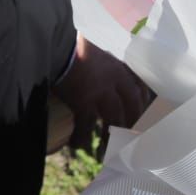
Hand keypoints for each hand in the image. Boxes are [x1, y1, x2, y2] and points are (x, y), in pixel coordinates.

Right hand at [53, 35, 152, 151]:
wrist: (53, 43)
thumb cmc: (70, 48)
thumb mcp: (93, 53)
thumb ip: (101, 66)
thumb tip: (99, 78)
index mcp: (117, 66)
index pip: (139, 89)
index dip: (142, 106)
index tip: (141, 119)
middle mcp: (114, 79)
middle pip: (131, 107)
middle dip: (131, 125)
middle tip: (127, 141)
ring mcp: (100, 91)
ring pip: (113, 121)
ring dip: (108, 138)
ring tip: (103, 151)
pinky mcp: (83, 101)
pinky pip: (86, 126)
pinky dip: (81, 138)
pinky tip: (76, 145)